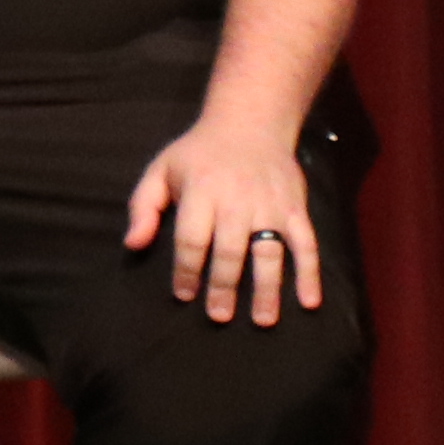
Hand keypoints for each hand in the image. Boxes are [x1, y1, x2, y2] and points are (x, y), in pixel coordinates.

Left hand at [126, 121, 324, 325]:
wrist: (250, 124)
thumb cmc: (198, 154)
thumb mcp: (161, 170)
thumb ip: (143, 207)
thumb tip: (132, 244)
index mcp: (201, 191)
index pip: (192, 238)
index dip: (187, 269)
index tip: (184, 294)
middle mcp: (236, 201)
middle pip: (230, 251)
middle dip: (223, 287)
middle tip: (218, 315)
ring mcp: (270, 206)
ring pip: (269, 253)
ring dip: (267, 289)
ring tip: (262, 320)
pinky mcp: (295, 209)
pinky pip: (306, 244)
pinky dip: (310, 273)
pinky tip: (309, 301)